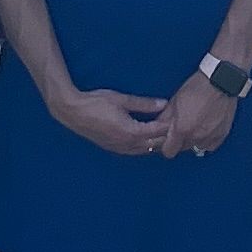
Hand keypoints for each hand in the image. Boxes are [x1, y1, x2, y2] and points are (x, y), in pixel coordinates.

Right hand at [54, 83, 171, 156]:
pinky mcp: (113, 148)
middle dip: (165, 137)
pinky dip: (144, 146)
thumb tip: (163, 103)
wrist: (73, 112)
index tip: (178, 119)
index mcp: (131, 132)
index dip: (168, 125)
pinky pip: (134, 151)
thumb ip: (144, 104)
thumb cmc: (96, 102)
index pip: (157, 132)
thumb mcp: (122, 100)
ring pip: (144, 150)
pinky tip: (146, 140)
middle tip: (175, 128)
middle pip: (153, 145)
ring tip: (164, 134)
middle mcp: (127, 144)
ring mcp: (119, 148)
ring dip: (154, 143)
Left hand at [157, 74, 235, 158]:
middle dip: (179, 141)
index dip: (165, 146)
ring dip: (192, 140)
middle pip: (182, 149)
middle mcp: (196, 137)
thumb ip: (166, 118)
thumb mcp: (175, 101)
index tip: (166, 140)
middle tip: (180, 128)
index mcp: (181, 129)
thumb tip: (159, 126)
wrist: (220, 81)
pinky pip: (209, 146)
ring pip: (196, 147)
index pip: (168, 151)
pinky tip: (204, 128)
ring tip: (194, 125)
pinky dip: (206, 140)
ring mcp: (210, 137)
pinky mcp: (221, 135)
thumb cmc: (198, 87)